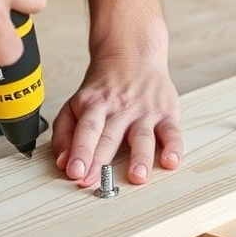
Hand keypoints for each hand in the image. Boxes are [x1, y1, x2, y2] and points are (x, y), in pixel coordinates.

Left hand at [51, 55, 182, 186]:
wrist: (133, 53)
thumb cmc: (104, 86)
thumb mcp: (76, 103)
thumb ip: (66, 132)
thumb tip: (62, 161)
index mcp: (95, 105)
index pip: (87, 130)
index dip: (80, 152)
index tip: (75, 172)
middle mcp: (120, 108)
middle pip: (110, 137)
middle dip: (101, 161)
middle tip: (94, 182)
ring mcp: (144, 111)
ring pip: (142, 137)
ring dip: (140, 158)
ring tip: (137, 176)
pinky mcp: (166, 113)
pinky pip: (172, 132)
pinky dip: (173, 148)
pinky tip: (170, 161)